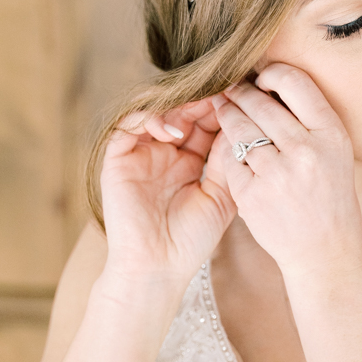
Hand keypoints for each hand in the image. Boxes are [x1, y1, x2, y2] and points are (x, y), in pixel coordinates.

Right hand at [100, 96, 236, 285]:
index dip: (223, 109)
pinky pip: (129, 125)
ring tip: (202, 107)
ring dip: (180, 104)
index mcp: (190, 161)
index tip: (243, 98)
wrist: (158, 268)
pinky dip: (151, 119)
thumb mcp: (222, 196)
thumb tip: (242, 122)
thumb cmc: (191, 240)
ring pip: (157, 110)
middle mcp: (165, 153)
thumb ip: (228, 160)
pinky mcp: (118, 159)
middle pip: (183, 111)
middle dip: (205, 100)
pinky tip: (174, 131)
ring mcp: (141, 154)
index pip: (206, 123)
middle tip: (224, 92)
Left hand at [212, 64, 361, 279]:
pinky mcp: (252, 195)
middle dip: (240, 92)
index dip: (272, 73)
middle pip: (261, 103)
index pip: (295, 82)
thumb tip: (272, 84)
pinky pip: (231, 160)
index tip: (261, 77)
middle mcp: (306, 151)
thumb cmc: (330, 199)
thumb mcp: (336, 154)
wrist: (325, 253)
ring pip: (239, 128)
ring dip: (227, 115)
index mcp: (331, 135)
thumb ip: (309, 121)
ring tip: (222, 108)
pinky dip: (228, 151)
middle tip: (229, 87)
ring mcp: (277, 174)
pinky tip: (227, 146)